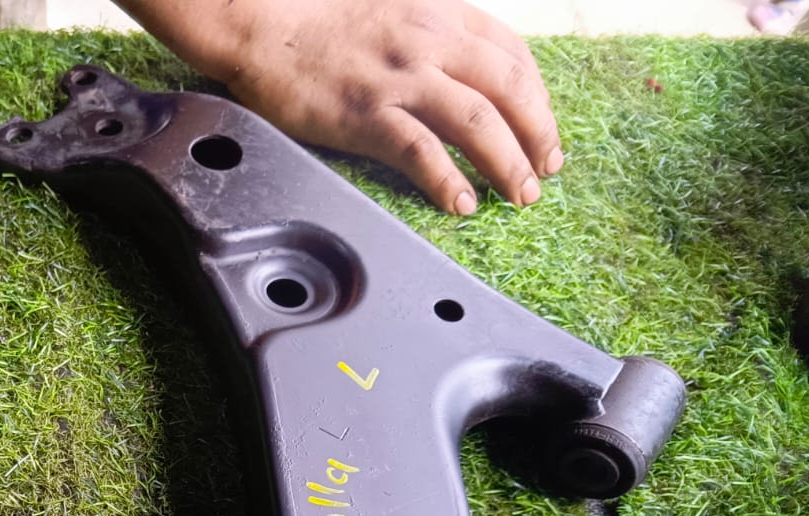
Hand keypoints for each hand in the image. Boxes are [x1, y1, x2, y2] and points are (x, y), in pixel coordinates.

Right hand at [125, 0, 561, 212]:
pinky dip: (448, 180)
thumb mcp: (396, 11)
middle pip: (508, 89)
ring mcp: (399, 78)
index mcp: (441, 13)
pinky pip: (421, 151)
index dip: (538, 98)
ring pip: (477, 121)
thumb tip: (464, 77)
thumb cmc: (320, 24)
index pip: (512, 55)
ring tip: (519, 195)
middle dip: (537, 135)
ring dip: (507, 162)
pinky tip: (461, 202)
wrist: (263, 26)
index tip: (542, 131)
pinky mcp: (365, 113)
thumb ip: (433, 37)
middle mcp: (429, 41)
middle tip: (544, 171)